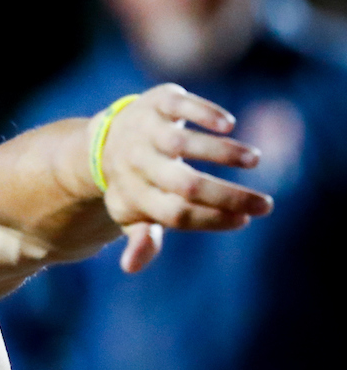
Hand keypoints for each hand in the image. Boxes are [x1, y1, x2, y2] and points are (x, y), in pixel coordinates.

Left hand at [96, 84, 272, 272]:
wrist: (104, 140)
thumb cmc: (134, 184)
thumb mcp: (133, 214)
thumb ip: (142, 239)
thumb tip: (130, 267)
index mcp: (134, 195)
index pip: (175, 214)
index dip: (211, 219)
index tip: (243, 220)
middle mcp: (137, 163)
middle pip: (186, 184)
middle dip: (228, 196)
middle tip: (264, 204)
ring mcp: (145, 131)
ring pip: (183, 144)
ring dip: (222, 152)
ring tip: (253, 160)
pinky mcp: (156, 103)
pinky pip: (179, 105)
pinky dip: (204, 113)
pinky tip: (228, 126)